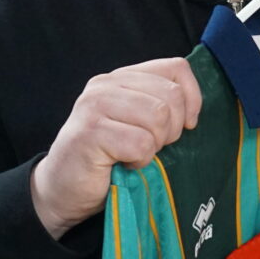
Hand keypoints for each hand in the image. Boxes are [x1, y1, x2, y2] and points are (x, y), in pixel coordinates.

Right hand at [32, 58, 202, 239]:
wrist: (63, 190)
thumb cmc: (109, 159)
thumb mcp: (138, 124)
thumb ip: (161, 106)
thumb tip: (195, 110)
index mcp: (122, 77)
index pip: (176, 68)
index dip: (192, 99)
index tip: (187, 125)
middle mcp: (105, 85)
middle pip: (171, 96)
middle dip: (172, 129)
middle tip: (151, 146)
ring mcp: (94, 106)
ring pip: (158, 117)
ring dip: (155, 145)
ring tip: (135, 154)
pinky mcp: (90, 133)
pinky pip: (141, 144)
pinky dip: (139, 161)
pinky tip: (123, 164)